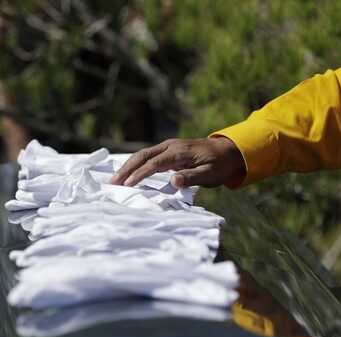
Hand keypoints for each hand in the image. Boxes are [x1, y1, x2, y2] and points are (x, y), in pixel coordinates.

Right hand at [110, 137, 244, 187]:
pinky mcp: (168, 151)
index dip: (140, 174)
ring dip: (128, 166)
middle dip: (126, 169)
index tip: (127, 185)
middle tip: (112, 182)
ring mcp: (168, 147)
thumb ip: (191, 177)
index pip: (154, 163)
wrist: (228, 151)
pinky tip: (128, 173)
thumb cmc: (220, 165)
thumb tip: (173, 181)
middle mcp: (170, 146)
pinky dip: (135, 164)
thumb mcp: (210, 174)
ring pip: (143, 155)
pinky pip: (148, 156)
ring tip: (115, 180)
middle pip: (143, 155)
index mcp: (179, 152)